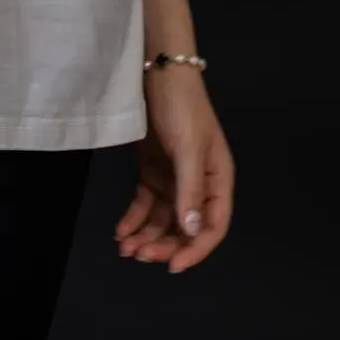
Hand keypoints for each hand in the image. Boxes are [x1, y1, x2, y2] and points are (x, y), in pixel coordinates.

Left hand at [114, 66, 233, 272]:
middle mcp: (198, 185)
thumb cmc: (181, 109)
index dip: (195, 249)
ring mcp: (174, 179)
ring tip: (125, 249)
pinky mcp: (153, 171)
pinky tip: (121, 231)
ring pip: (163, 219)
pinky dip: (134, 219)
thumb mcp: (188, 149)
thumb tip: (192, 231)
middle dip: (163, 244)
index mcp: (218, 180)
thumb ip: (190, 190)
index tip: (172, 266)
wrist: (158, 73)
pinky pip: (146, 204)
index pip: (213, 225)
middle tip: (139, 255)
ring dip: (146, 235)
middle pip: (184, 226)